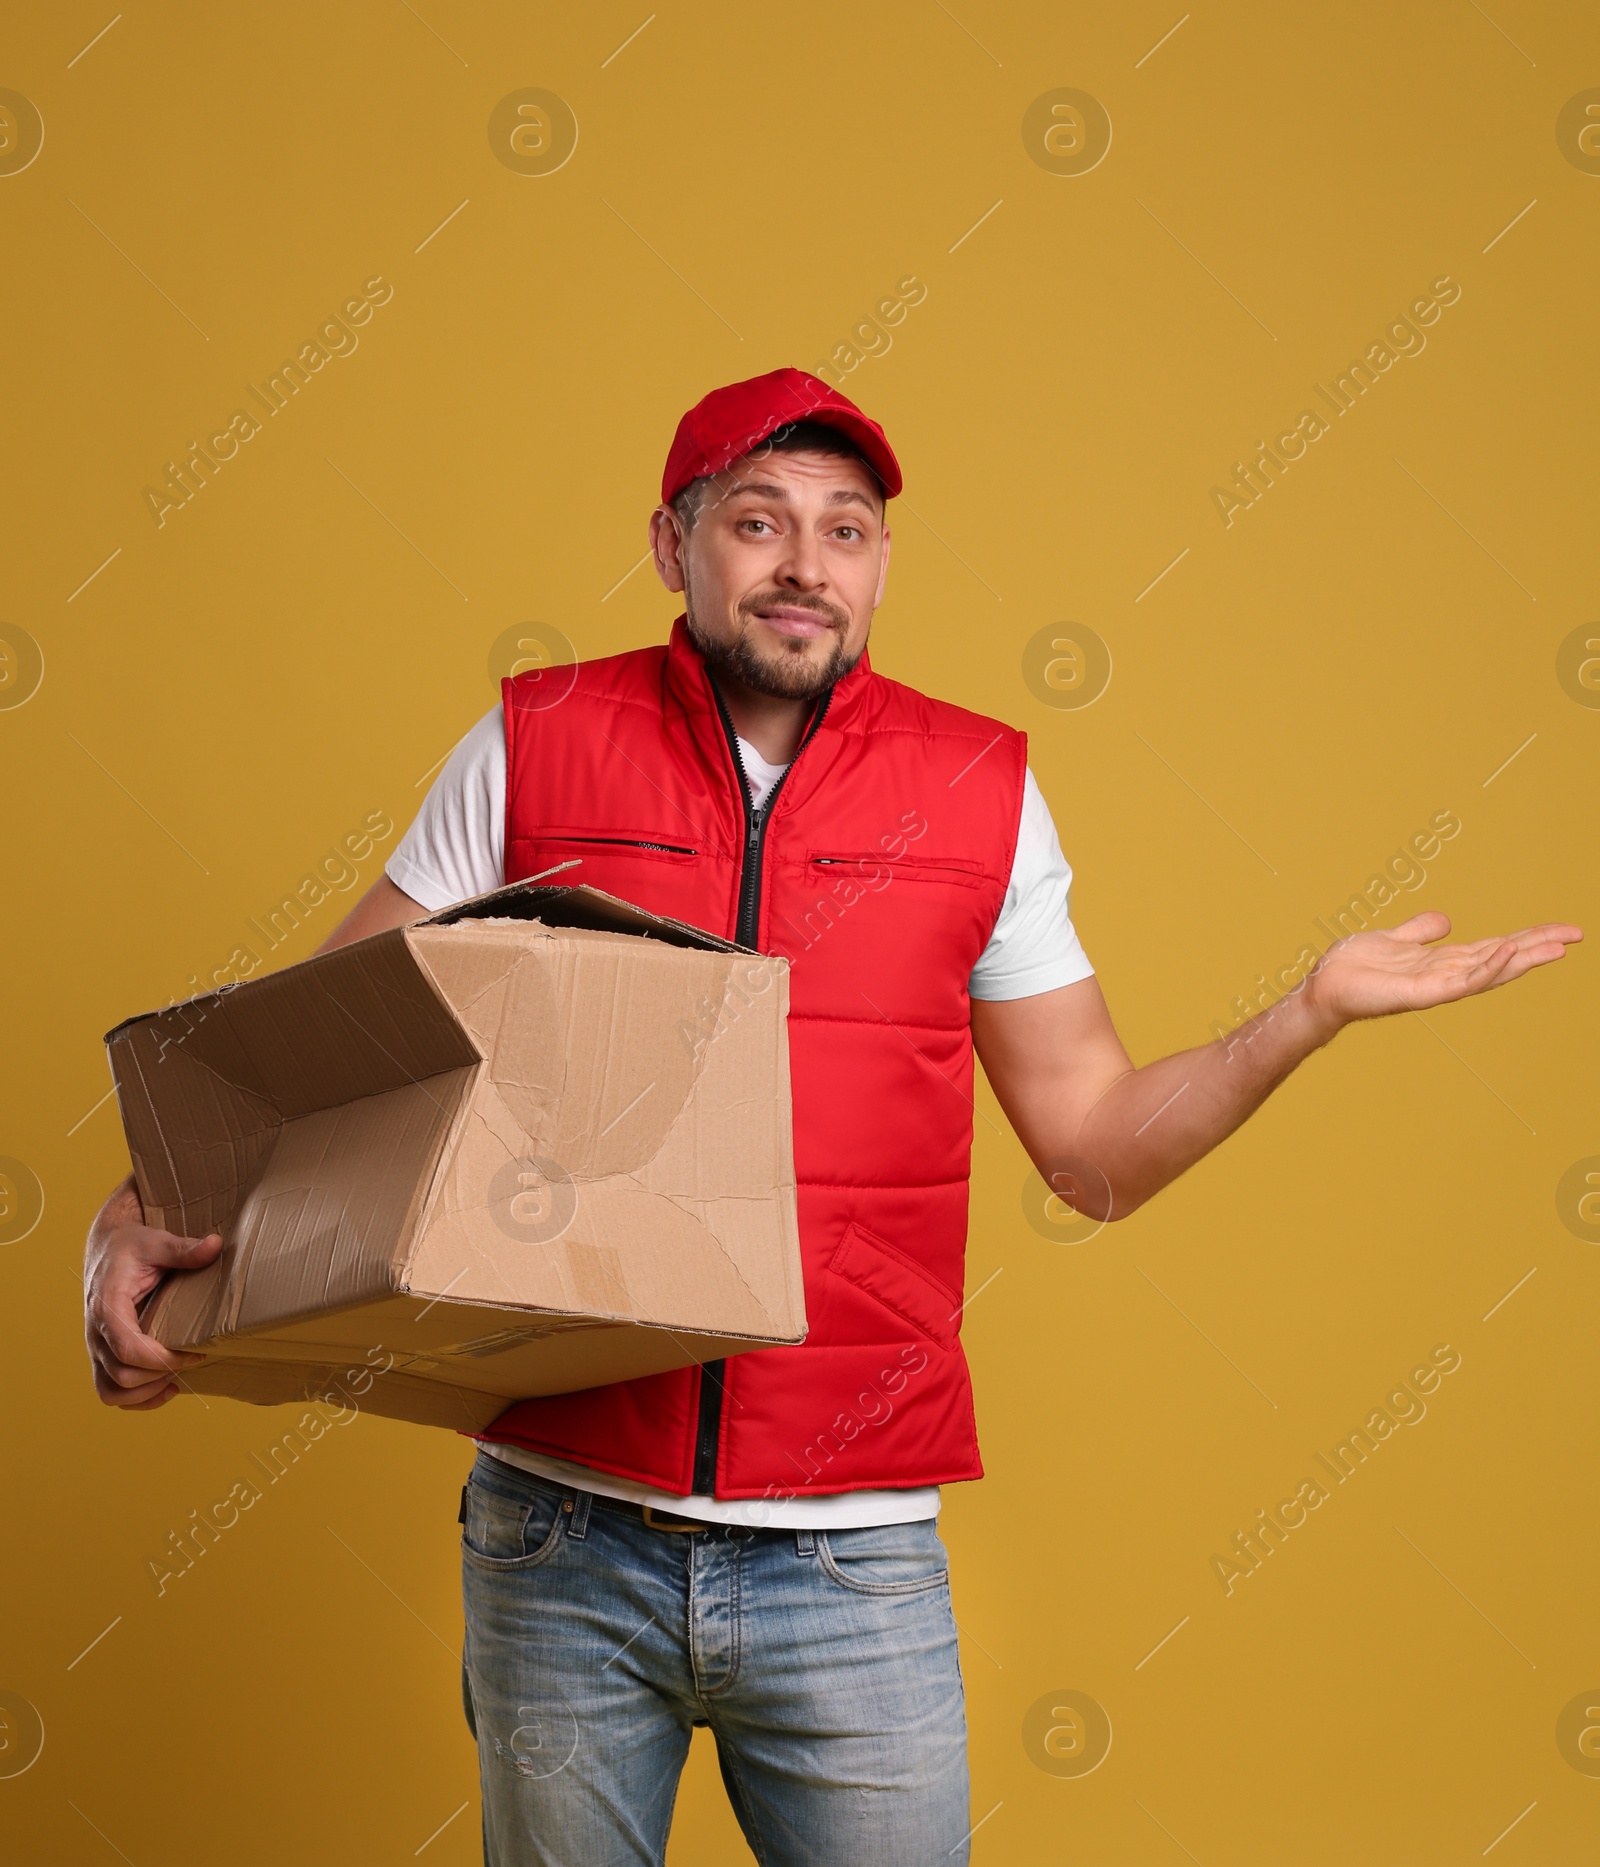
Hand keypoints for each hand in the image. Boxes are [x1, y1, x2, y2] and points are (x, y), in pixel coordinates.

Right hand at [84, 1176, 221, 1409]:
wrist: (106, 1246)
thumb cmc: (131, 1245)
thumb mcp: (156, 1242)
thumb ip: (183, 1249)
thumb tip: (215, 1245)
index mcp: (108, 1306)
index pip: (128, 1349)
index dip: (163, 1360)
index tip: (195, 1353)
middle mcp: (96, 1332)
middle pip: (123, 1375)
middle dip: (161, 1375)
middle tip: (192, 1359)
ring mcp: (97, 1346)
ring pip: (111, 1391)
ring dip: (146, 1394)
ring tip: (177, 1379)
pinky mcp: (102, 1353)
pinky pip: (109, 1390)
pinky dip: (135, 1399)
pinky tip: (164, 1389)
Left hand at [1304, 911, 1581, 1029]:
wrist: (1322, 987)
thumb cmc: (1352, 968)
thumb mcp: (1392, 939)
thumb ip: (1419, 931)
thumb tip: (1447, 920)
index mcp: (1441, 961)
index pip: (1494, 947)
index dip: (1526, 938)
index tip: (1560, 930)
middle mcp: (1445, 975)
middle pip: (1501, 958)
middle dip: (1538, 947)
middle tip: (1577, 935)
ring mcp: (1435, 986)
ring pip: (1489, 971)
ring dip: (1522, 959)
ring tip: (1555, 947)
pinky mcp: (1419, 995)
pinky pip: (1460, 982)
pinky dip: (1486, 968)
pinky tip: (1507, 954)